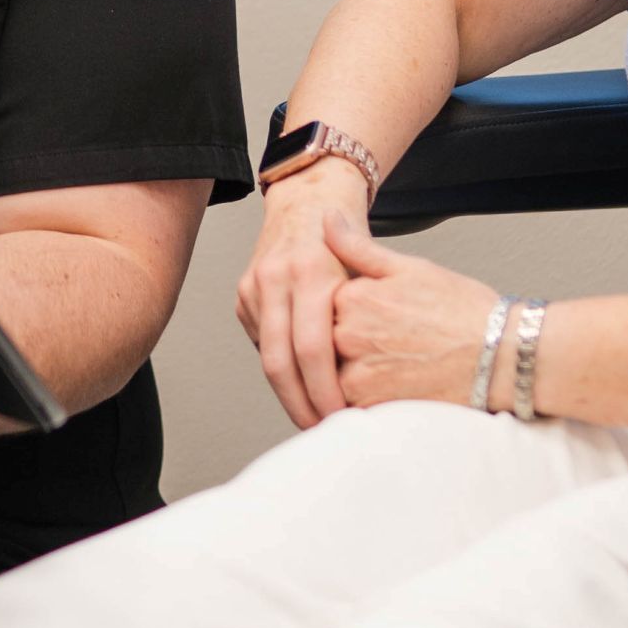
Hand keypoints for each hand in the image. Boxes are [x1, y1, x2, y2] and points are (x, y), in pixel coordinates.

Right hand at [235, 157, 367, 427]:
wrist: (310, 196)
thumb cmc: (351, 236)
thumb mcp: (372, 263)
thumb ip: (374, 316)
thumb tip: (382, 375)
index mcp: (311, 272)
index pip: (313, 351)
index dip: (325, 392)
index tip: (343, 419)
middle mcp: (277, 277)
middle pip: (281, 362)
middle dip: (301, 404)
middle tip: (323, 432)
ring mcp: (255, 284)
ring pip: (266, 357)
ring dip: (288, 392)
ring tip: (313, 418)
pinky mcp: (244, 292)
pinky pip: (261, 342)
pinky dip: (281, 367)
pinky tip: (301, 384)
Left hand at [326, 211, 504, 409]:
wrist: (501, 356)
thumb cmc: (462, 310)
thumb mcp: (409, 266)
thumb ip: (357, 247)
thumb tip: (326, 218)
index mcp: (352, 297)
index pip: (321, 303)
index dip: (346, 308)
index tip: (374, 314)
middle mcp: (347, 337)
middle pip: (324, 339)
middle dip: (346, 340)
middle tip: (388, 339)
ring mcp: (358, 376)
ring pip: (332, 373)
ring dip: (350, 370)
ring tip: (392, 361)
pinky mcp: (372, 409)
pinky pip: (347, 403)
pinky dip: (361, 396)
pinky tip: (391, 383)